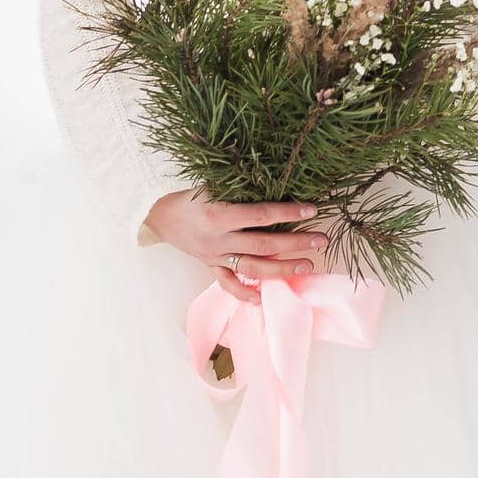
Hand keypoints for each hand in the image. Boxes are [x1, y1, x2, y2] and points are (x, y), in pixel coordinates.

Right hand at [143, 192, 328, 305]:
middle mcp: (219, 240)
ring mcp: (215, 256)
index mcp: (220, 215)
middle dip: (295, 243)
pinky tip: (261, 299)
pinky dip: (244, 293)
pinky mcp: (210, 266)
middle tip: (320, 240)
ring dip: (282, 269)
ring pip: (252, 267)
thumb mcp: (210, 183)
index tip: (311, 210)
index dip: (287, 213)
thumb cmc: (188, 195)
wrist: (157, 216)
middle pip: (264, 245)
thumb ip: (238, 185)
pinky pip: (228, 283)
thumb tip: (273, 177)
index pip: (261, 215)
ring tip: (308, 266)